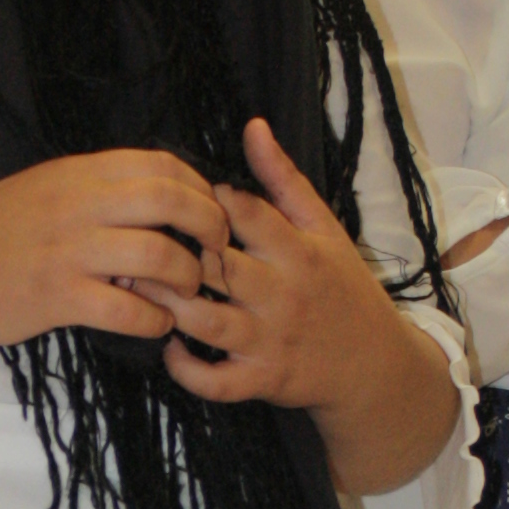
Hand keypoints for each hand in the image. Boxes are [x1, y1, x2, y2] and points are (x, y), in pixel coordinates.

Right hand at [0, 149, 231, 349]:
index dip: (199, 188)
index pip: (162, 165)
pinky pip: (129, 310)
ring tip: (186, 291)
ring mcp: (70, 252)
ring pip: (158, 256)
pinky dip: (155, 320)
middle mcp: (80, 205)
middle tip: (215, 250)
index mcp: (80, 173)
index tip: (209, 210)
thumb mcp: (49, 188)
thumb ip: (101, 188)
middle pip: (171, 202)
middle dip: (209, 226)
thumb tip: (161, 193)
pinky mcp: (60, 297)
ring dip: (186, 277)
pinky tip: (157, 323)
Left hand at [155, 118, 460, 488]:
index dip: (203, 200)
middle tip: (133, 239)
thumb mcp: (324, 227)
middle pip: (216, 267)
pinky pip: (215, 382)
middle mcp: (282, 295)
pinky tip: (167, 345)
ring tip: (136, 287)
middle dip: (173, 252)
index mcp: (298, 251)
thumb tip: (253, 127)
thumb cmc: (342, 288)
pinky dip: (186, 369)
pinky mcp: (262, 380)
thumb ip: (283, 180)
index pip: (243, 215)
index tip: (175, 194)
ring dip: (167, 305)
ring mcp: (270, 341)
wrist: (375, 363)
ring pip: (207, 323)